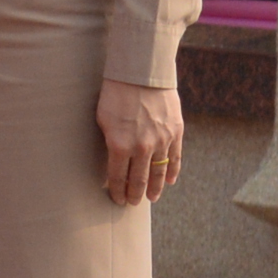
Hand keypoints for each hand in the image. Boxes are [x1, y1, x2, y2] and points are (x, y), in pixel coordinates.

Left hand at [98, 80, 183, 206]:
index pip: (118, 177)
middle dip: (134, 194)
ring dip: (155, 188)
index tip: (116, 199)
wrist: (141, 75)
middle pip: (139, 180)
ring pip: (159, 173)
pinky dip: (172, 172)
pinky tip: (170, 182)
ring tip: (150, 199)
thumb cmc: (115, 95)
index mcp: (120, 146)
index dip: (117, 191)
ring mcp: (161, 141)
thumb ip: (110, 142)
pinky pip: (175, 159)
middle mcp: (142, 148)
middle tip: (132, 203)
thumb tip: (113, 160)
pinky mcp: (175, 133)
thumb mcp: (102, 119)